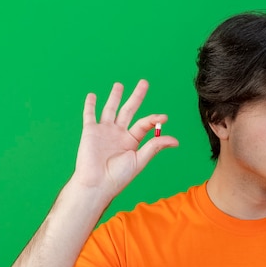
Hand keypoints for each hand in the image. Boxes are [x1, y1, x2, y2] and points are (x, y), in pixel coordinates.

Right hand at [72, 80, 178, 201]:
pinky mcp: (90, 131)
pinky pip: (90, 115)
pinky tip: (92, 96)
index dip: (154, 119)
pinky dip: (90, 105)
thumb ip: (154, 147)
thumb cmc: (118, 176)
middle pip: (129, 110)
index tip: (164, 117)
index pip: (144, 124)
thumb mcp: (140, 160)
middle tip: (144, 83)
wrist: (97, 183)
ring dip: (115, 97)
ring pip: (111, 109)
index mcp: (132, 141)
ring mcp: (104, 131)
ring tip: (119, 85)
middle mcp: (119, 134)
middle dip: (136, 97)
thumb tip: (175, 141)